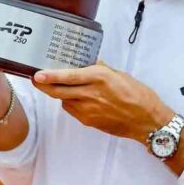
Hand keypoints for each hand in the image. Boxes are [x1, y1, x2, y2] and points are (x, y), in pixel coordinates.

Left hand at [32, 61, 173, 142]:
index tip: (37, 74)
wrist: (147, 120)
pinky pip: (72, 110)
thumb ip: (102, 69)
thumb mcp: (120, 75)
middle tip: (36, 80)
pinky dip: (70, 103)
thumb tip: (90, 63)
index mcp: (99, 78)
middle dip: (44, 86)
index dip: (50, 76)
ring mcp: (89, 110)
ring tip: (57, 87)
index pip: (68, 76)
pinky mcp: (89, 121)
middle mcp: (91, 94)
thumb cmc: (138, 95)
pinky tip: (75, 99)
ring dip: (58, 94)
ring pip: (64, 101)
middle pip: (59, 92)